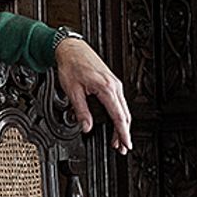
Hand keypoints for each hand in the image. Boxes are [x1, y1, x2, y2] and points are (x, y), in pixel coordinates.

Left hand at [55, 36, 131, 153]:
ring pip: (123, 109)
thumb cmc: (71, 64)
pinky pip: (119, 102)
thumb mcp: (72, 91)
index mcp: (106, 88)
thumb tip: (86, 127)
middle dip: (124, 133)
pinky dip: (119, 114)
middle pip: (124, 114)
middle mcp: (114, 85)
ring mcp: (114, 83)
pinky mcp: (111, 82)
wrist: (71, 48)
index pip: (118, 116)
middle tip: (122, 148)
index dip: (123, 133)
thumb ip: (81, 111)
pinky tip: (115, 122)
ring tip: (118, 140)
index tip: (125, 144)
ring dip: (122, 125)